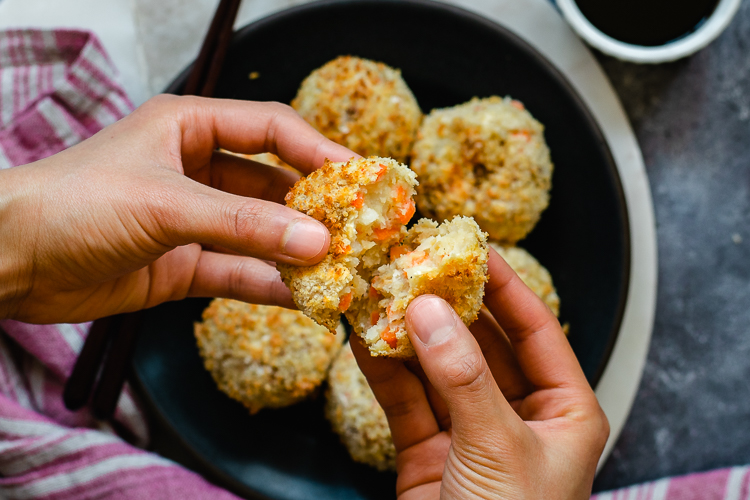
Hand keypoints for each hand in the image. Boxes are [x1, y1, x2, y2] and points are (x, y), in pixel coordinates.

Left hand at [0, 95, 353, 323]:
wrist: (9, 261)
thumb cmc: (76, 203)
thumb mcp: (166, 203)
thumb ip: (244, 224)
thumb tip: (318, 242)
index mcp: (190, 128)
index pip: (271, 129)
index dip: (318, 150)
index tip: (360, 177)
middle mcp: (197, 170)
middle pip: (273, 185)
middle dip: (315, 207)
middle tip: (360, 229)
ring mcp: (193, 221)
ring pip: (260, 233)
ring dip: (297, 251)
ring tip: (342, 268)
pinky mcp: (184, 265)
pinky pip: (239, 272)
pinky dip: (270, 284)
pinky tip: (305, 296)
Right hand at [352, 248, 608, 498]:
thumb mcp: (498, 449)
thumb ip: (463, 378)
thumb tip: (427, 308)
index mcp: (564, 411)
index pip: (535, 329)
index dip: (503, 284)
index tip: (470, 245)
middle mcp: (518, 415)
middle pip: (479, 342)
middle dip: (444, 303)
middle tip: (413, 262)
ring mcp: (469, 432)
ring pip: (435, 367)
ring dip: (406, 331)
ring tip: (378, 290)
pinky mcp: (427, 452)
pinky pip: (404, 399)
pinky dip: (382, 368)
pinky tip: (362, 336)